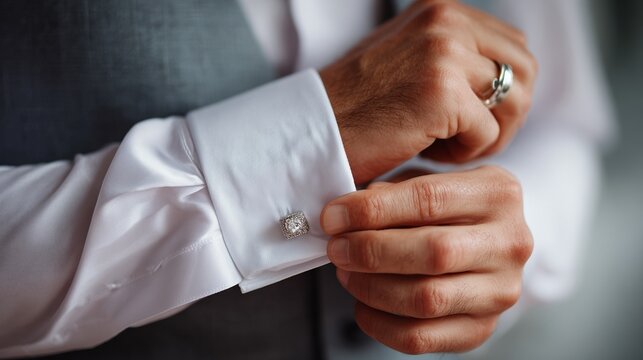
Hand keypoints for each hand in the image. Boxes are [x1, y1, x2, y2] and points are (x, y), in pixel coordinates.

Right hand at [320, 0, 536, 183]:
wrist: (312, 130)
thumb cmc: (358, 108)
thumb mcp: (409, 60)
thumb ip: (456, 56)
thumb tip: (506, 78)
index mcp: (440, 9)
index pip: (512, 46)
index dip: (503, 91)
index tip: (472, 119)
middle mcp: (446, 20)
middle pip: (524, 69)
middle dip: (508, 113)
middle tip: (472, 139)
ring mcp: (443, 52)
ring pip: (513, 100)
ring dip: (490, 133)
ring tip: (449, 147)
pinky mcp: (440, 92)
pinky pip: (488, 131)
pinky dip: (465, 153)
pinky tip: (429, 153)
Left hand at [320, 166, 532, 353]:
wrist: (485, 244)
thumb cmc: (448, 208)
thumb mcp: (429, 181)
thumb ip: (393, 191)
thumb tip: (346, 215)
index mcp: (498, 193)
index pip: (428, 199)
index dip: (372, 210)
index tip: (333, 217)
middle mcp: (510, 243)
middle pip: (433, 252)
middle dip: (371, 251)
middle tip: (337, 248)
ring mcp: (501, 291)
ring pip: (427, 298)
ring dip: (372, 288)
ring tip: (346, 274)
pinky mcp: (482, 328)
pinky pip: (422, 337)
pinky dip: (380, 324)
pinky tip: (361, 305)